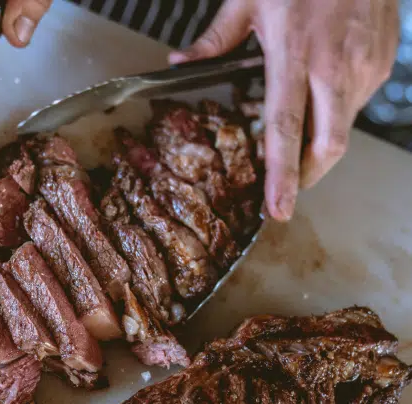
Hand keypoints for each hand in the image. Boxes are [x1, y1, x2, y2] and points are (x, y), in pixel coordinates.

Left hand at [169, 0, 398, 220]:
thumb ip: (215, 39)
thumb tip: (178, 61)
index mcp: (294, 54)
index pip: (286, 129)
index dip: (282, 175)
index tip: (276, 208)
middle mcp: (334, 67)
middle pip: (328, 146)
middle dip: (307, 177)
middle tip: (286, 191)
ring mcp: (365, 65)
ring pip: (343, 128)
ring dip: (318, 143)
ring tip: (296, 131)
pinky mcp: (382, 61)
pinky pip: (357, 103)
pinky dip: (335, 113)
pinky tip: (319, 96)